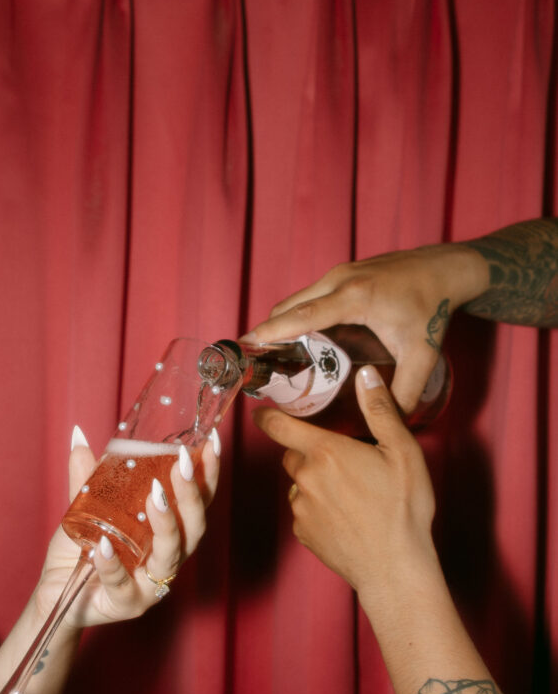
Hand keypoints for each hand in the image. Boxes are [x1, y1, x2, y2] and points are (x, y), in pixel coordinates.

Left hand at [36, 427, 219, 624]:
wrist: (56, 594)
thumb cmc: (80, 553)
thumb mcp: (85, 510)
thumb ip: (87, 478)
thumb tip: (79, 436)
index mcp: (166, 534)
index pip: (197, 503)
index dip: (208, 474)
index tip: (211, 442)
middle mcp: (167, 559)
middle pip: (193, 528)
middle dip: (192, 495)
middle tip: (182, 465)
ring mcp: (150, 585)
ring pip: (170, 556)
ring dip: (167, 525)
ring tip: (156, 497)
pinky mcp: (125, 604)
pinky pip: (121, 583)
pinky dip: (113, 564)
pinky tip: (104, 546)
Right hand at [242, 243, 487, 412]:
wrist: (448, 268)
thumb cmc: (434, 308)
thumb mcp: (422, 355)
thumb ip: (403, 393)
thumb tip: (389, 424)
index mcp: (355, 297)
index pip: (301, 315)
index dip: (271, 332)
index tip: (246, 346)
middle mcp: (340, 279)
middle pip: (288, 307)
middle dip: (266, 332)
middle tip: (254, 363)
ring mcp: (340, 272)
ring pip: (296, 299)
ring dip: (279, 323)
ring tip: (270, 354)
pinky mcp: (343, 272)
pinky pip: (308, 294)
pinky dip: (295, 314)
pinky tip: (297, 337)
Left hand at [252, 367, 436, 600]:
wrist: (394, 568)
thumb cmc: (402, 509)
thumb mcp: (402, 451)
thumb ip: (380, 409)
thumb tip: (366, 374)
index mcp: (325, 452)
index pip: (280, 426)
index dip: (267, 416)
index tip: (261, 412)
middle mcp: (305, 478)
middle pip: (292, 456)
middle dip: (309, 453)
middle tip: (342, 461)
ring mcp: (301, 509)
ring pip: (300, 485)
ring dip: (315, 483)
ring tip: (350, 494)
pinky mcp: (303, 534)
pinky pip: (304, 512)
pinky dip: (318, 510)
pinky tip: (346, 517)